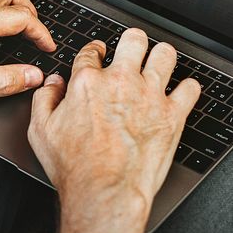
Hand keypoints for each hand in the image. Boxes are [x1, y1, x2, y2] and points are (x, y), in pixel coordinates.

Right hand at [27, 28, 199, 219]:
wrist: (106, 192)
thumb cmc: (76, 167)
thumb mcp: (41, 131)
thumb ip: (44, 100)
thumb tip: (52, 84)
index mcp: (88, 82)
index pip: (92, 52)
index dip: (95, 50)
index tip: (99, 53)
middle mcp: (121, 82)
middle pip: (134, 40)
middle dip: (133, 42)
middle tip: (132, 50)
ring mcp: (150, 96)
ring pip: (165, 55)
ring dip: (162, 57)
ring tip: (159, 63)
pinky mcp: (173, 115)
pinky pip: (191, 88)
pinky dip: (188, 89)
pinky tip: (182, 92)